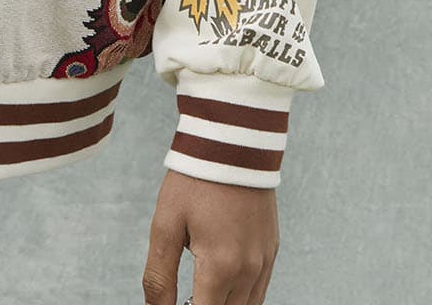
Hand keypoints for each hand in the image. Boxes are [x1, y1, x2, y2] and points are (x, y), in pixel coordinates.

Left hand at [142, 169, 278, 304]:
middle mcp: (249, 271)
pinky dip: (241, 296)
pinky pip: (260, 290)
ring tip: (198, 292)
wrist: (233, 142)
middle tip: (182, 296)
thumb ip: (159, 276)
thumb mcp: (166, 224)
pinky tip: (220, 284)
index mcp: (221, 267)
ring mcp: (265, 261)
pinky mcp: (272, 250)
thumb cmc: (194, 181)